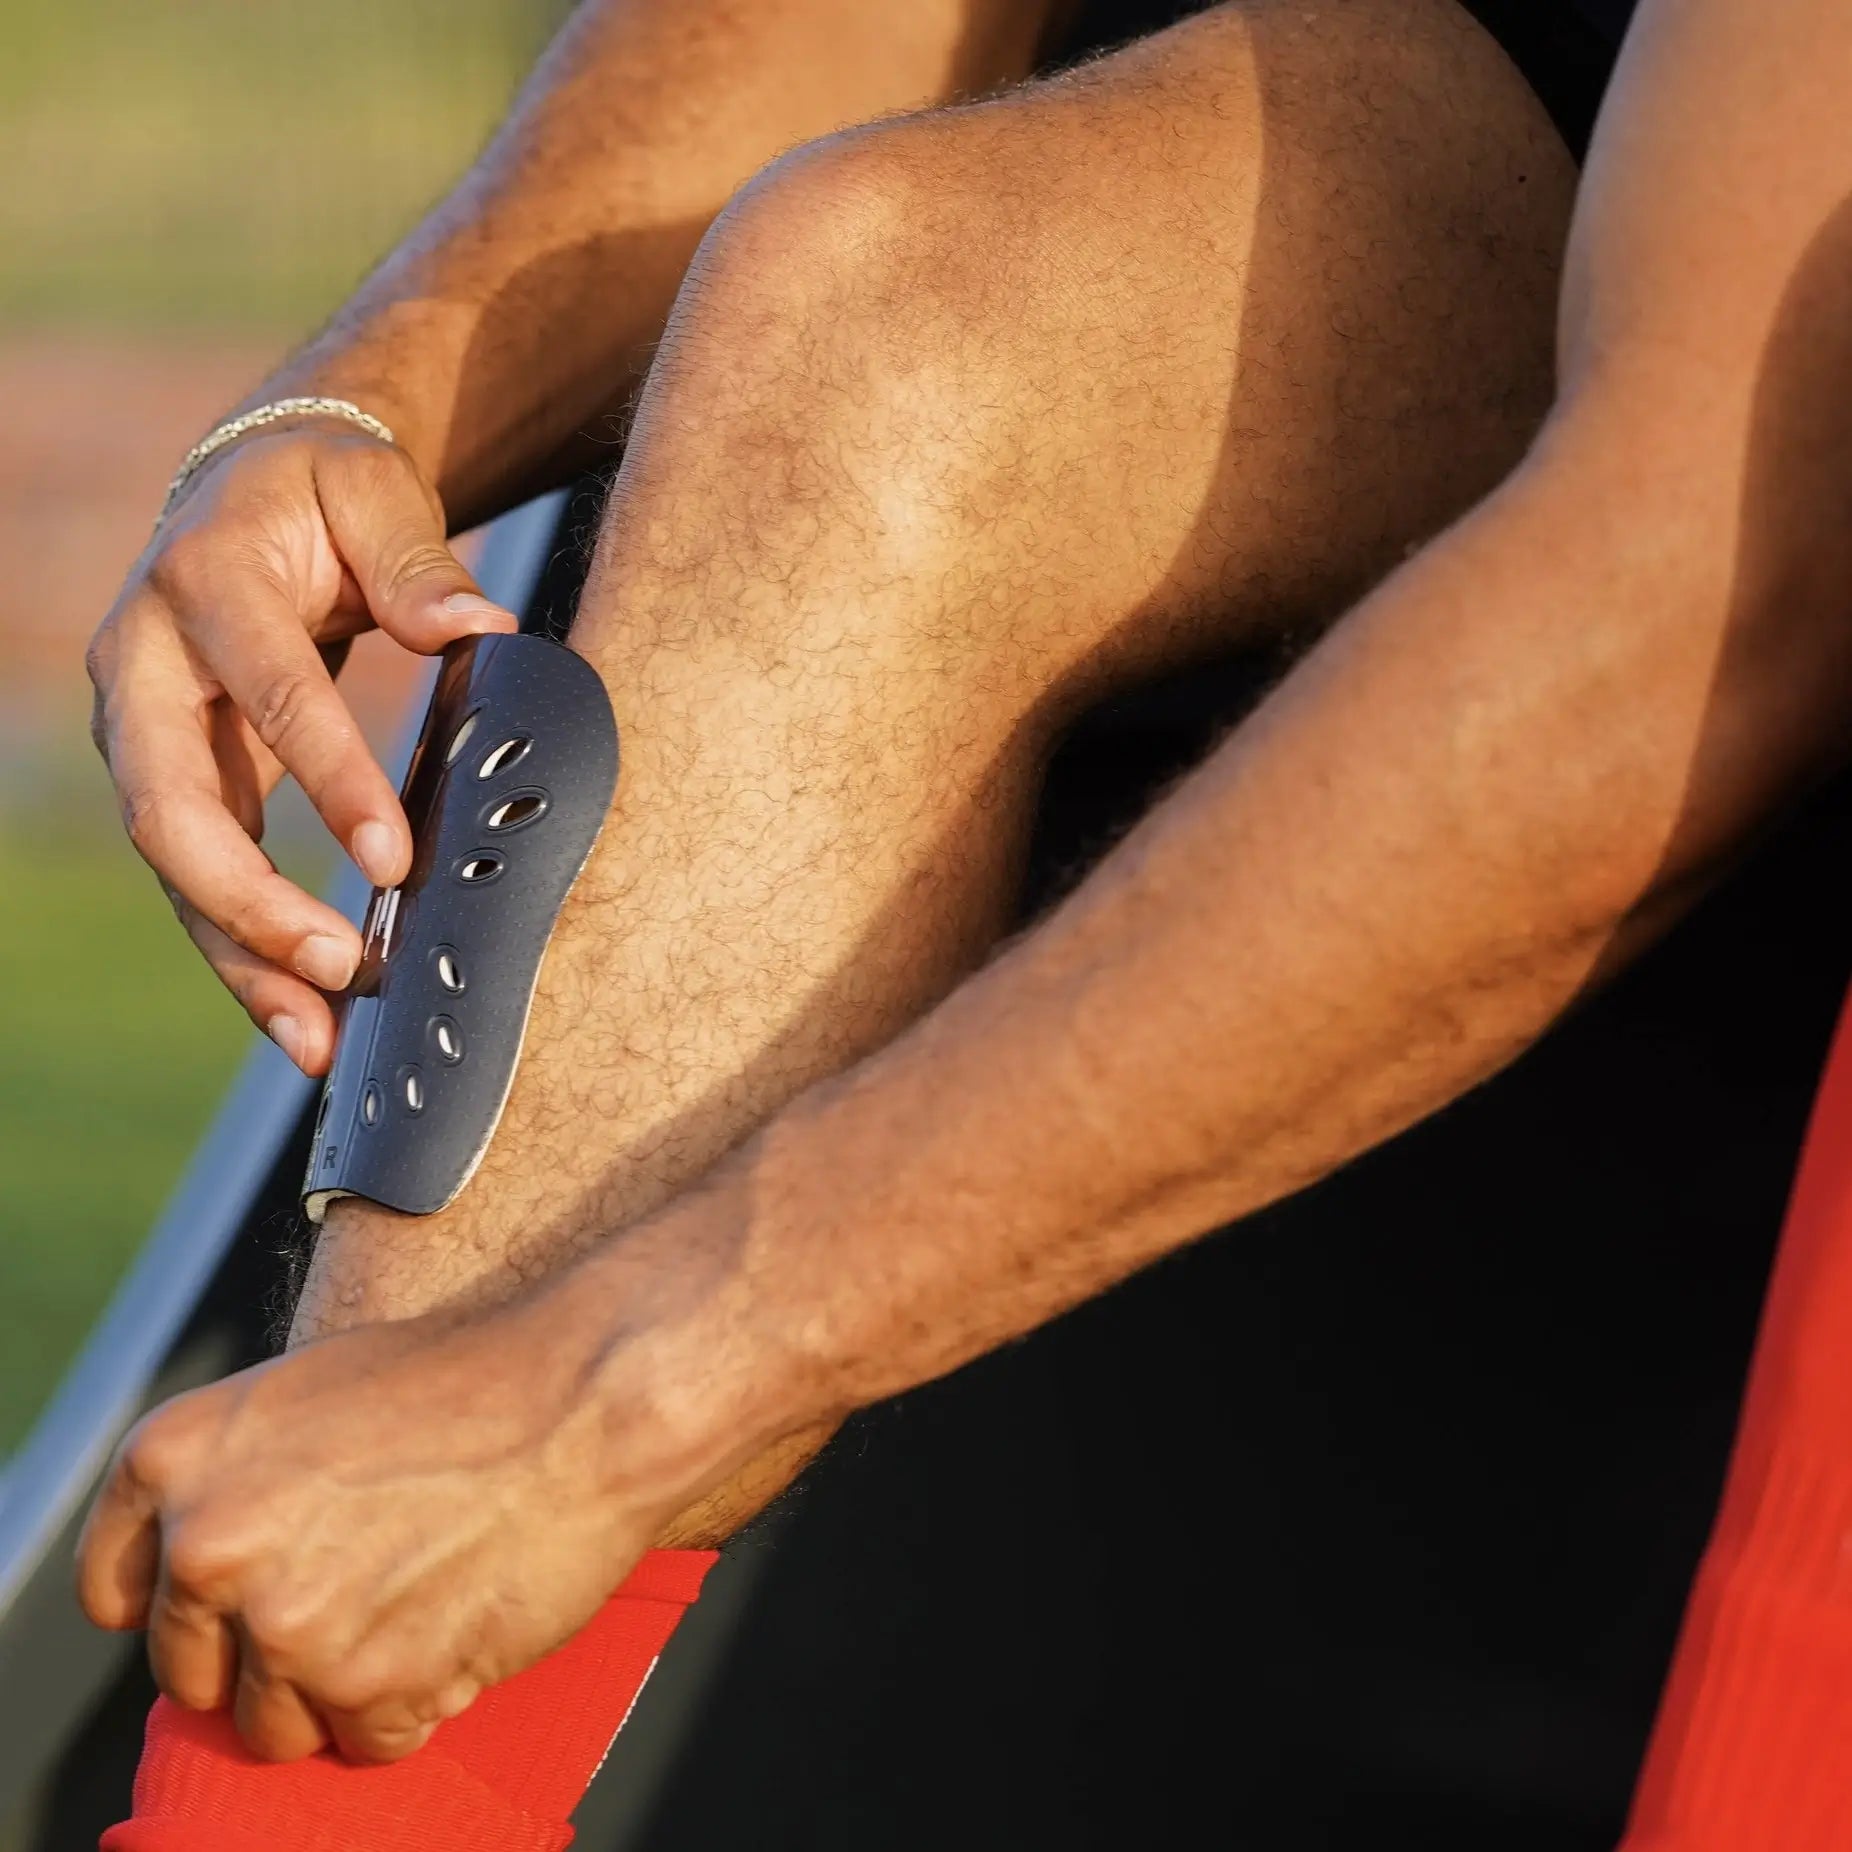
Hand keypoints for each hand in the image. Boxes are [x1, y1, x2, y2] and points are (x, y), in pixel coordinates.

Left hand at [74, 1308, 664, 1763]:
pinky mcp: (369, 1690)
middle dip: (270, 1650)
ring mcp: (287, 1628)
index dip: (186, 1602)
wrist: (587, 1398)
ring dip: (342, 1689)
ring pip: (276, 1725)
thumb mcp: (313, 1392)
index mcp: (176, 1458)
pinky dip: (416, 1704)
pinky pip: (369, 1743)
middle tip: (359, 1593)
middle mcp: (209, 1549)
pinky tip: (458, 1626)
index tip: (236, 1601)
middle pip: (196, 1673)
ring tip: (418, 1606)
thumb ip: (239, 1481)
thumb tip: (217, 1577)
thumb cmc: (470, 1381)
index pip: (116, 1590)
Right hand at [85, 426, 517, 1073]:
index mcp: (204, 584)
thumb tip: (481, 630)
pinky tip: (306, 1018)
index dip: (331, 781)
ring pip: (175, 867)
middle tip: (342, 969)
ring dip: (242, 960)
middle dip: (250, 902)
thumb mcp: (370, 490)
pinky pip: (200, 879)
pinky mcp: (175, 780)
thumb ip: (417, 562)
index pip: (270, 693)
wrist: (249, 487)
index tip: (396, 858)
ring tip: (319, 1042)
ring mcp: (146, 732)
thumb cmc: (321, 490)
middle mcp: (145, 665)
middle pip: (172, 805)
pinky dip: (248, 953)